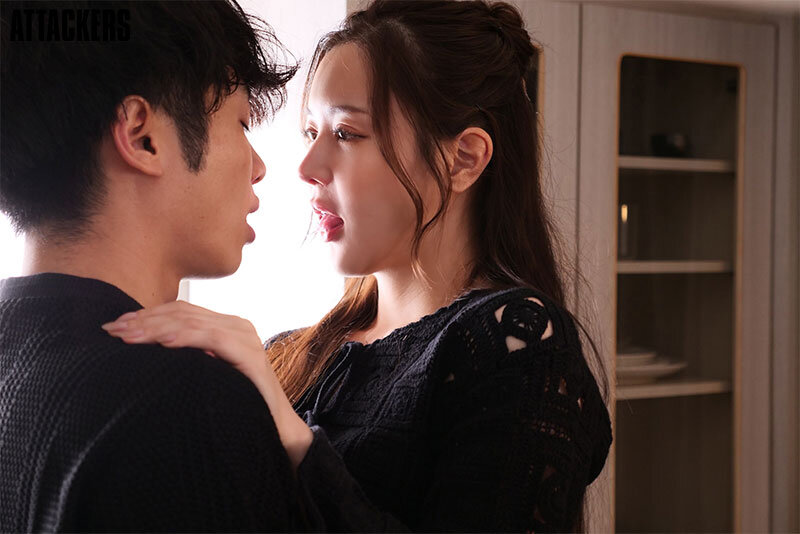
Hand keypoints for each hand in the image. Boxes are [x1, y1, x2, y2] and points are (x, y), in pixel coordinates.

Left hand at [101, 301, 312, 467]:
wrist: (277, 428)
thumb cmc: (238, 404)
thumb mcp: (206, 375)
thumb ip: (188, 358)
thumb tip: (145, 353)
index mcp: (226, 326)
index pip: (180, 311)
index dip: (146, 315)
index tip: (115, 327)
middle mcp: (237, 325)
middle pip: (183, 312)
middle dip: (144, 320)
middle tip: (112, 331)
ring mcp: (245, 337)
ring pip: (193, 321)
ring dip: (156, 328)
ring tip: (128, 337)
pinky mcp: (251, 354)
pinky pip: (213, 338)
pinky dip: (186, 337)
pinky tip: (163, 342)